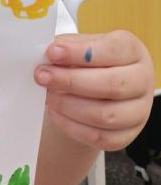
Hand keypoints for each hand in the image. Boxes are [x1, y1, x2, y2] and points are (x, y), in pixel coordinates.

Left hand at [35, 31, 153, 151]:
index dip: (80, 53)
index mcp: (132, 50)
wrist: (95, 91)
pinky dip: (72, 126)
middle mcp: (141, 80)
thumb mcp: (80, 46)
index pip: (112, 50)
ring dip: (69, 106)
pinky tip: (56, 113)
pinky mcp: (126, 135)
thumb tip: (49, 55)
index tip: (52, 53)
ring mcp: (138, 111)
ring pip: (106, 115)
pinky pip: (99, 137)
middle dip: (71, 81)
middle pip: (112, 84)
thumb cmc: (89, 64)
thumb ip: (66, 47)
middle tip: (42, 77)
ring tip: (48, 96)